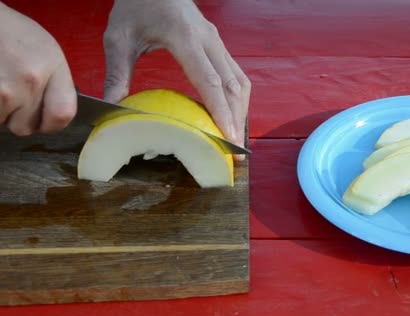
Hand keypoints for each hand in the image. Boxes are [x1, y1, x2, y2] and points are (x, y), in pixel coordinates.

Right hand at [0, 3, 76, 135]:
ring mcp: (4, 89)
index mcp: (52, 66)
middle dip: (18, 117)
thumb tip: (55, 114)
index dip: (52, 125)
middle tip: (12, 96)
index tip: (45, 123)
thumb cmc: (10, 32)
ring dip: (0, 111)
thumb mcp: (45, 50)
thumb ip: (54, 83)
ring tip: (0, 84)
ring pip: (3, 122)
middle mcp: (31, 79)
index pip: (62, 114)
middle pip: (27, 125)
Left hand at [103, 0, 250, 157]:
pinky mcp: (219, 45)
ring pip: (240, 81)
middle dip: (237, 119)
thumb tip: (112, 108)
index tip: (227, 136)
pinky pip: (237, 75)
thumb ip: (117, 73)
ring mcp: (218, 42)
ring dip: (241, 111)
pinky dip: (237, 99)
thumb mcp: (119, 38)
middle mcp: (209, 40)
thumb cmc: (136, 6)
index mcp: (185, 38)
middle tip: (235, 151)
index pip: (210, 82)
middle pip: (233, 86)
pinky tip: (232, 116)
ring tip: (235, 138)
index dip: (221, 112)